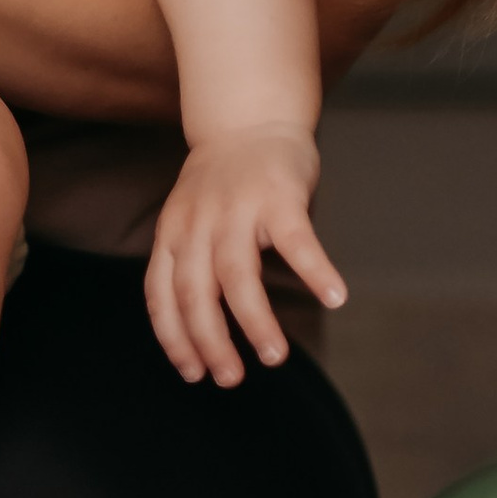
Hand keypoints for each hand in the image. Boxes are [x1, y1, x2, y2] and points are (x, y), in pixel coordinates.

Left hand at [144, 130, 345, 387]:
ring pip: (238, 274)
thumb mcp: (187, 220)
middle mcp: (198, 223)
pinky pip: (297, 241)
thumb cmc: (221, 184)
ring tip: (274, 357)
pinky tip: (334, 298)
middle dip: (211, 341)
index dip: (175, 338)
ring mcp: (238, 208)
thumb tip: (201, 335)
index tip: (193, 374)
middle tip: (231, 378)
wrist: (249, 119)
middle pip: (196, 291)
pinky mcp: (279, 196)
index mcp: (173, 233)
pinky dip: (315, 271)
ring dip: (255, 321)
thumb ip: (189, 265)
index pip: (162, 295)